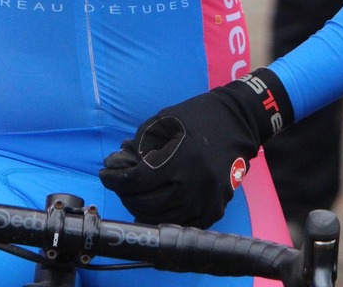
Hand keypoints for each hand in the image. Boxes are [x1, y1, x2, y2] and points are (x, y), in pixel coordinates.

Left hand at [99, 68, 292, 227]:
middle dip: (126, 195)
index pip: (135, 181)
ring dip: (143, 209)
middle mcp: (190, 184)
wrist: (236, 121)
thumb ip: (138, 147)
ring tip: (136, 196)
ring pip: (162, 219)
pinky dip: (166, 217)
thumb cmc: (194, 118)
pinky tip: (158, 206)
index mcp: (176, 159)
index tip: (107, 175)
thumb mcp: (161, 123)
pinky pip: (183, 223)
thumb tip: (117, 168)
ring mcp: (204, 200)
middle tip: (122, 185)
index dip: (114, 180)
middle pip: (145, 204)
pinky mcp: (214, 209)